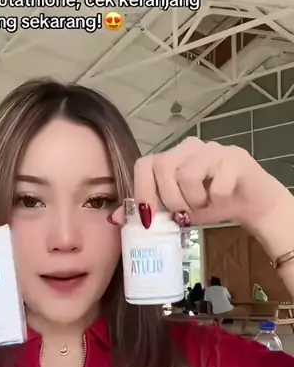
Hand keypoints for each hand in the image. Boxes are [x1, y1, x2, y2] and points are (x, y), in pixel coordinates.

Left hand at [113, 137, 291, 231]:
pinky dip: (218, 200)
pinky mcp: (235, 158)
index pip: (144, 164)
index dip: (142, 191)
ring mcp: (212, 149)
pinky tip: (224, 200)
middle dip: (169, 199)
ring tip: (205, 205)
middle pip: (163, 166)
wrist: (251, 203)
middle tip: (183, 216)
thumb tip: (114, 219)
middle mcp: (188, 147)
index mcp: (171, 158)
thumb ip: (149, 211)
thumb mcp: (175, 212)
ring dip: (195, 201)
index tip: (149, 218)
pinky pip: (216, 184)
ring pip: (188, 174)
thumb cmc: (210, 204)